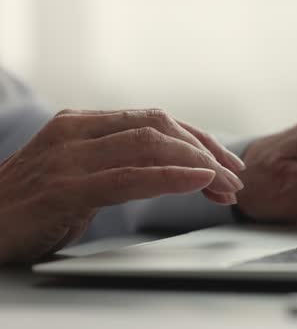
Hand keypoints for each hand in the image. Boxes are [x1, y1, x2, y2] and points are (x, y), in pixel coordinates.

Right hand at [0, 108, 245, 263]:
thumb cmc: (29, 208)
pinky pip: (128, 177)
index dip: (198, 139)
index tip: (227, 162)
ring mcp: (67, 158)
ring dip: (199, 166)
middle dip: (206, 151)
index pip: (155, 120)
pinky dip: (171, 177)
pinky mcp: (63, 189)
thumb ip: (118, 167)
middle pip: (160, 127)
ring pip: (150, 145)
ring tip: (227, 187)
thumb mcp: (78, 178)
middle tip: (235, 179)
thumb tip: (172, 172)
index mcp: (82, 125)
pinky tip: (199, 182)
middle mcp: (76, 132)